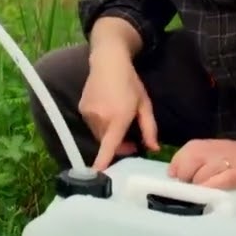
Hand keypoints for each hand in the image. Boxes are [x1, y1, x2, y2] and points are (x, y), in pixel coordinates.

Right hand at [79, 47, 159, 169]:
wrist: (108, 62)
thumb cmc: (130, 82)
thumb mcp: (144, 104)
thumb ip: (149, 128)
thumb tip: (153, 148)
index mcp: (119, 117)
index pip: (109, 145)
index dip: (103, 161)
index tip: (97, 173)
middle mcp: (101, 118)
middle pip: (107, 142)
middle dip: (118, 145)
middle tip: (131, 141)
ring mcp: (89, 113)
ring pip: (99, 134)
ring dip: (108, 134)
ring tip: (118, 121)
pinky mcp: (82, 109)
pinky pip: (92, 124)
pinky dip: (100, 124)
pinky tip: (107, 111)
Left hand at [167, 138, 235, 192]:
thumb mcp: (225, 154)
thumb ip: (204, 162)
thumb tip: (180, 176)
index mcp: (211, 145)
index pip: (182, 154)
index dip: (178, 169)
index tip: (181, 182)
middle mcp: (216, 150)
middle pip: (186, 165)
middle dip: (186, 181)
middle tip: (196, 192)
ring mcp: (228, 162)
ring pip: (199, 177)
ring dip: (199, 190)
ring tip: (208, 196)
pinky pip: (216, 184)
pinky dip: (210, 192)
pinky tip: (213, 198)